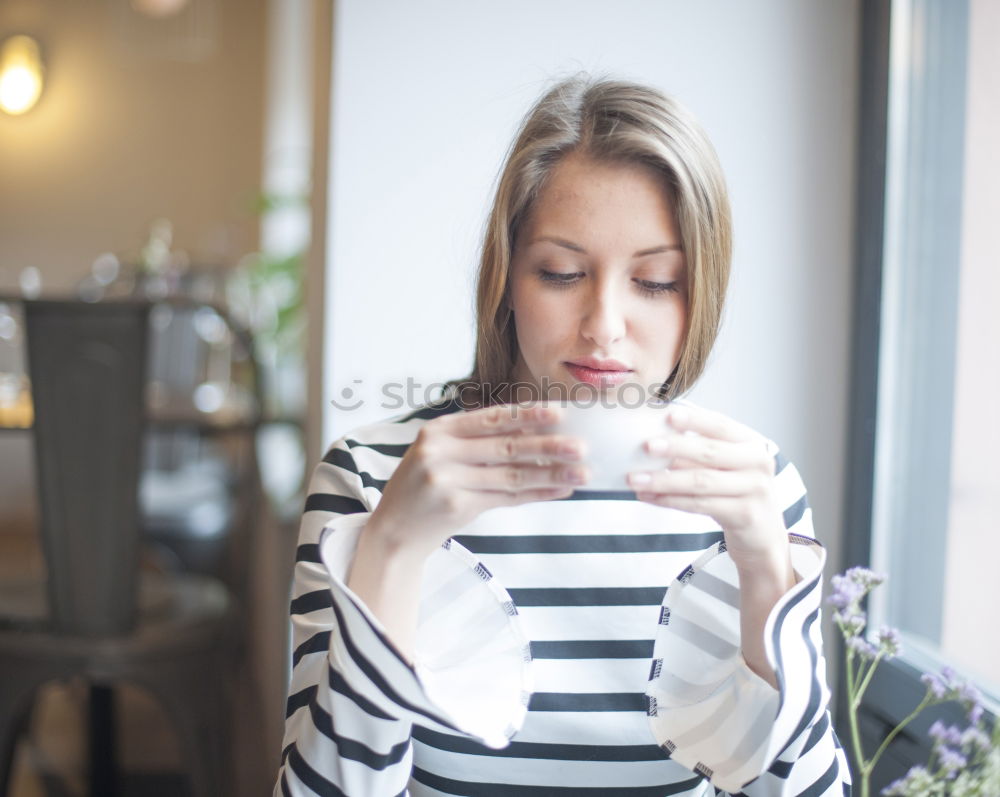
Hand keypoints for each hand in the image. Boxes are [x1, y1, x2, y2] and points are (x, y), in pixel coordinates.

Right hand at [366, 403, 587, 559]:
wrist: (393, 530)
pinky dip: (536, 493)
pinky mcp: (455, 506)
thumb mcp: (439, 455)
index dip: (527, 415)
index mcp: (438, 430)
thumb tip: (535, 433)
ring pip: (511, 474)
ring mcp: (446, 480)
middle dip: (548, 446)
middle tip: (581, 446)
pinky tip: (559, 489)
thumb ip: (477, 442)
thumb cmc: (423, 489)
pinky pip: (506, 498)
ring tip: (581, 472)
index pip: (491, 418)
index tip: (560, 413)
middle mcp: (440, 451)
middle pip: (506, 446)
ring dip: (550, 473)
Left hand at [627, 403, 793, 686]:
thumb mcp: (726, 467)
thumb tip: (655, 434)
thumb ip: (700, 451)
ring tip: (634, 478)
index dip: (694, 419)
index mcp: (752, 443)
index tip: (667, 414)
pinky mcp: (745, 515)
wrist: (763, 538)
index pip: (721, 425)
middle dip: (674, 448)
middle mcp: (758, 463)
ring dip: (664, 479)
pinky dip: (670, 500)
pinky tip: (648, 496)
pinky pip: (699, 506)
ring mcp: (755, 490)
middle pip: (709, 453)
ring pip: (701, 482)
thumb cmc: (737, 494)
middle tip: (645, 445)